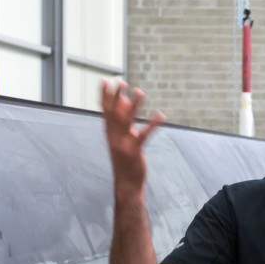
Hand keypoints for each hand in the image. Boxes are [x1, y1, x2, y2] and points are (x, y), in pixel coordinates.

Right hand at [101, 78, 164, 194]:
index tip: (104, 80)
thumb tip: (127, 102)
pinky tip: (160, 115)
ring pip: (127, 121)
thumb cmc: (125, 159)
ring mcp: (122, 144)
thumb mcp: (122, 138)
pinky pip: (144, 135)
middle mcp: (113, 136)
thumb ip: (123, 121)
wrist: (126, 183)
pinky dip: (152, 124)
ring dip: (134, 105)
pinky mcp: (134, 151)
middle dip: (116, 96)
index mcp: (109, 133)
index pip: (104, 110)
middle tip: (120, 80)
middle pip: (113, 112)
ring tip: (140, 91)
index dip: (104, 95)